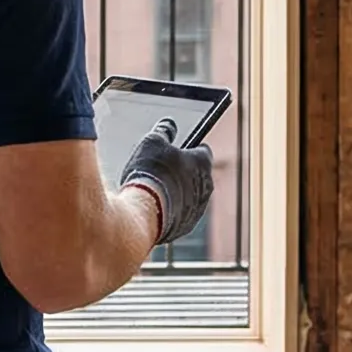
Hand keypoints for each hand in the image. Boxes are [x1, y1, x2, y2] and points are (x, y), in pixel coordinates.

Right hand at [120, 118, 214, 246]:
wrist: (145, 212)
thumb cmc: (151, 173)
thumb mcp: (152, 142)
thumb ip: (163, 131)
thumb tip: (168, 125)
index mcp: (203, 164)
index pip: (203, 151)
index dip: (189, 148)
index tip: (176, 149)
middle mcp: (207, 187)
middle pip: (197, 175)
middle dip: (182, 171)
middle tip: (161, 169)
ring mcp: (197, 209)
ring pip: (189, 196)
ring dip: (176, 192)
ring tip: (153, 189)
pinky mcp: (185, 226)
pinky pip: (179, 214)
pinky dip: (169, 209)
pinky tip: (152, 206)